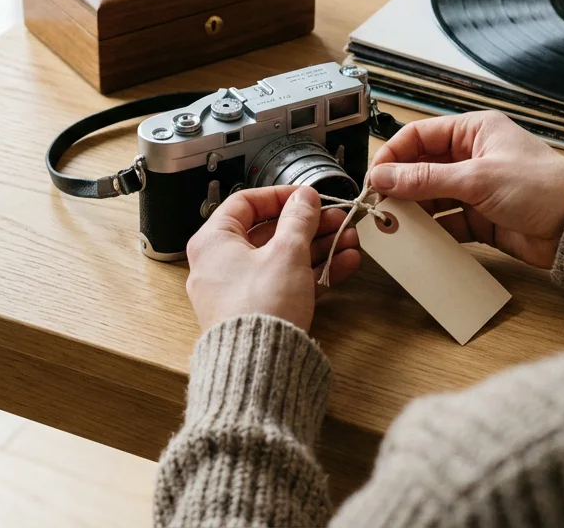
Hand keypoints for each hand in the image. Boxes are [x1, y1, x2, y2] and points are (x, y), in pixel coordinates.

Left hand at [185, 185, 361, 331]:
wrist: (258, 367)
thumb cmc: (259, 307)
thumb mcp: (287, 252)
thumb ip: (300, 220)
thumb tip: (305, 198)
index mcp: (214, 242)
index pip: (245, 203)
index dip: (280, 196)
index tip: (307, 197)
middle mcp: (220, 265)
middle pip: (269, 233)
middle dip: (310, 225)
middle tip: (338, 219)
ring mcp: (239, 291)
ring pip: (282, 259)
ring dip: (318, 247)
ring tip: (350, 241)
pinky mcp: (257, 312)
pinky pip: (285, 283)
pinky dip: (312, 272)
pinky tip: (343, 264)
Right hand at [369, 111, 563, 268]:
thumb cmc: (542, 188)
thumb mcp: (478, 178)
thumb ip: (427, 179)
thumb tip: (385, 177)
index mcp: (474, 132)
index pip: (419, 136)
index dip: (394, 155)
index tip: (375, 177)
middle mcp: (472, 157)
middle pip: (421, 168)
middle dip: (399, 187)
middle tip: (378, 206)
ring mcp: (475, 189)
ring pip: (430, 198)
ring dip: (413, 211)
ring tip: (393, 225)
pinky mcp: (480, 219)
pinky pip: (445, 223)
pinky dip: (431, 232)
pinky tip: (418, 241)